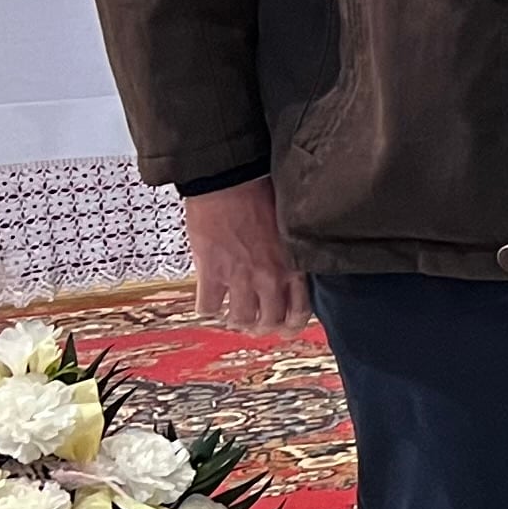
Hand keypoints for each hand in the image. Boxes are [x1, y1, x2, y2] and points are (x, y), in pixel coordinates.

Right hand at [185, 178, 307, 333]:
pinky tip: (209, 300)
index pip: (300, 310)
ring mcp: (240, 278)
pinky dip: (207, 309)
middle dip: (263, 327)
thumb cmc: (260, 194)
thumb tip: (289, 270)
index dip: (292, 324)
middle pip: (270, 322)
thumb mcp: (287, 228)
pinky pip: (208, 308)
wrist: (229, 180)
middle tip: (255, 324)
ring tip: (231, 313)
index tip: (286, 326)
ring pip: (240, 320)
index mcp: (292, 264)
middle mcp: (269, 277)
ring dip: (236, 320)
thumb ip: (290, 254)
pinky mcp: (212, 274)